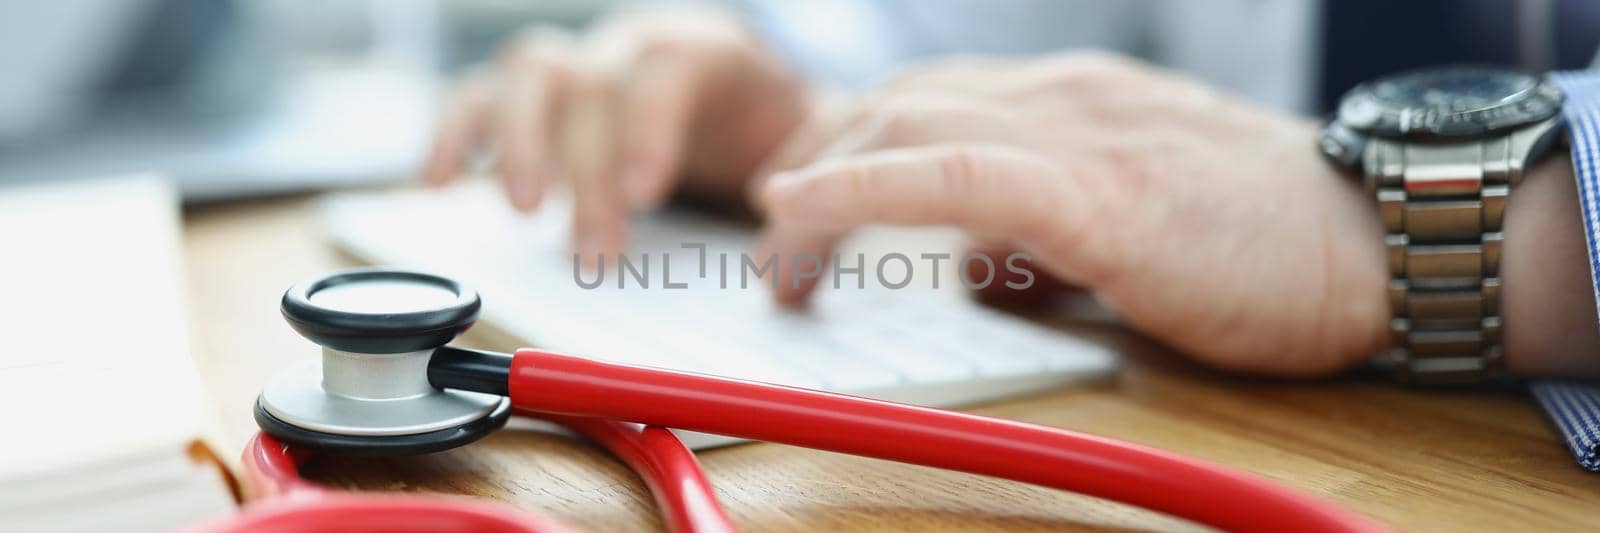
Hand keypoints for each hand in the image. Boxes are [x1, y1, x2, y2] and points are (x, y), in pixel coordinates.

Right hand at [424, 6, 806, 263]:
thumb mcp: (802, 146)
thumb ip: (798, 180)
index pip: (665, 70)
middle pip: (593, 83)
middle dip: (587, 169)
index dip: (647, 128)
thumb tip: (788, 244)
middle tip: (595, 249)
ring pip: (530, 74)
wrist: (743, 98)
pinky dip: (451, 133)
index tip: (643, 194)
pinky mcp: (535, 96)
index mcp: (703, 50)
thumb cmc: (768, 129)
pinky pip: (477, 95)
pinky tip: (437, 181)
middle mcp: (630, 46)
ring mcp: (580, 64)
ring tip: (526, 212)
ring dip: (519, 144)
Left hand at [753, 53, 1391, 375]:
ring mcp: (1082, 134)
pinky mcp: (1103, 193)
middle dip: (820, 170)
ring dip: (823, 186)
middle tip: (777, 254)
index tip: (801, 209)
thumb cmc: (1272, 247)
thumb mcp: (1138, 232)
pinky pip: (958, 173)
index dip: (851, 152)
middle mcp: (1065, 98)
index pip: (931, 104)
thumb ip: (1053, 242)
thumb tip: (991, 281)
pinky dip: (867, 184)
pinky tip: (800, 206)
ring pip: (914, 122)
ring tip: (778, 257)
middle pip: (901, 104)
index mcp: (1073, 105)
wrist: (1384, 242)